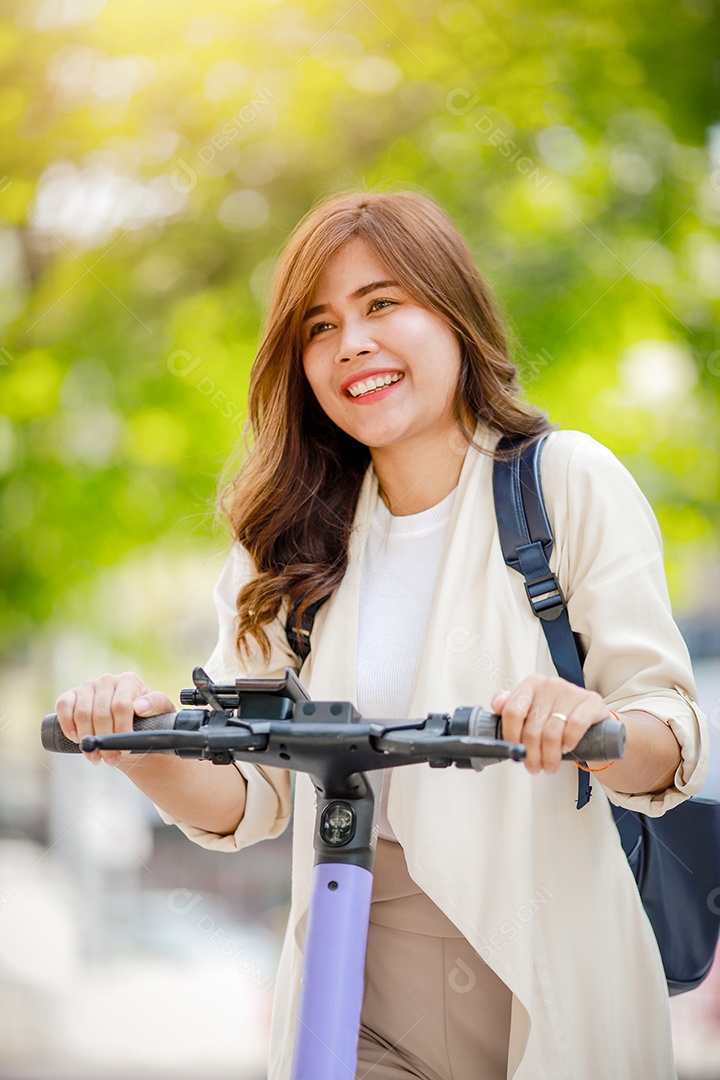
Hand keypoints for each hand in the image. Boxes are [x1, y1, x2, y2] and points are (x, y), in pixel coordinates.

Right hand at [55, 672, 174, 766]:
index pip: (121, 706)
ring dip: (87, 739)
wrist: (131, 729)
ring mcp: (88, 687)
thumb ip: (156, 705)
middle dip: (105, 740)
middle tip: (110, 758)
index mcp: (128, 681)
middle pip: (101, 713)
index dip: (121, 731)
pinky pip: (63, 705)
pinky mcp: (72, 695)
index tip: (125, 750)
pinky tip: (75, 738)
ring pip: (82, 713)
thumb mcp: (160, 713)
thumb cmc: (148, 720)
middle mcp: (107, 681)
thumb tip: (139, 706)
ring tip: (95, 755)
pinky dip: (67, 724)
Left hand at [492, 675, 606, 774]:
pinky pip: (575, 726)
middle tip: (534, 766)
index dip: (511, 736)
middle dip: (531, 754)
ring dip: (549, 756)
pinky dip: (568, 742)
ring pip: (552, 733)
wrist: (590, 717)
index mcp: (531, 684)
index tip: (514, 750)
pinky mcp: (590, 702)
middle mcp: (550, 685)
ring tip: (549, 766)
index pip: (512, 711)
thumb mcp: (531, 711)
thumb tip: (497, 705)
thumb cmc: (556, 715)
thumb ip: (510, 708)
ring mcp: (571, 692)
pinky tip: (566, 749)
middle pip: (532, 728)